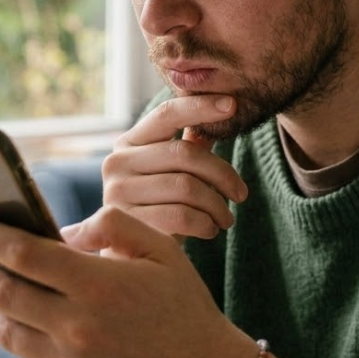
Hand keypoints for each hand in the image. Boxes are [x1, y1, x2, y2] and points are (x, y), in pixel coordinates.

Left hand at [0, 207, 259, 357]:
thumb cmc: (185, 310)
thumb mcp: (162, 252)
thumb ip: (113, 225)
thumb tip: (62, 230)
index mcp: (99, 285)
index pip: (23, 253)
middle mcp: (78, 328)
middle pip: (1, 293)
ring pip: (6, 331)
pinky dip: (16, 337)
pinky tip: (11, 323)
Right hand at [102, 94, 247, 238]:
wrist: (127, 252)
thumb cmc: (155, 206)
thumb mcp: (169, 172)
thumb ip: (189, 145)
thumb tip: (222, 109)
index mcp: (129, 142)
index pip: (167, 114)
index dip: (200, 106)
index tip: (232, 105)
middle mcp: (117, 162)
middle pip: (185, 154)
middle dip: (222, 174)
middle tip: (241, 194)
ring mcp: (118, 192)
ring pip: (187, 187)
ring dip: (217, 205)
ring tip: (226, 218)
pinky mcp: (128, 222)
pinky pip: (182, 216)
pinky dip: (206, 224)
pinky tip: (210, 229)